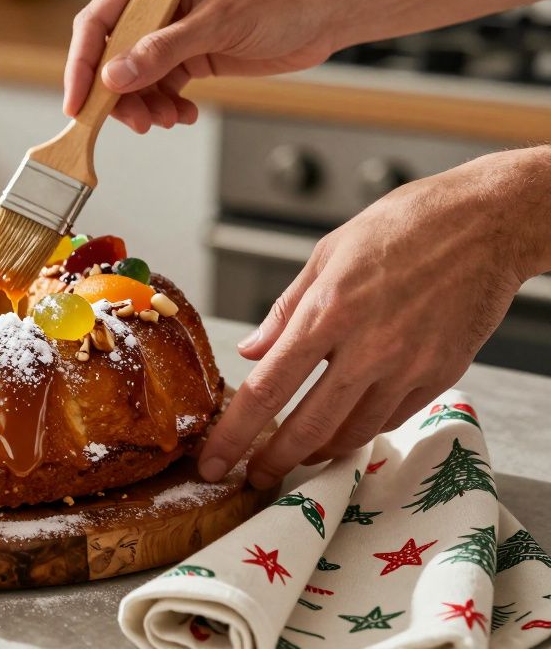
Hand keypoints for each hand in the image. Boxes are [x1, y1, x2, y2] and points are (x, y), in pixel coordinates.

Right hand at [64, 0, 347, 131]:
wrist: (326, 11)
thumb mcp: (218, 22)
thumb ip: (163, 50)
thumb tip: (115, 76)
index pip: (99, 21)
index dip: (83, 64)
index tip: (78, 101)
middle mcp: (156, 2)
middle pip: (111, 55)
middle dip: (118, 94)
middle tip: (134, 122)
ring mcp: (170, 30)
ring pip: (134, 78)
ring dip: (144, 105)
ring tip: (166, 119)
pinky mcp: (188, 54)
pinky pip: (160, 87)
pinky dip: (165, 106)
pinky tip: (182, 114)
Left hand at [198, 148, 550, 488]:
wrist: (487, 223)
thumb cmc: (405, 225)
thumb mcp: (327, 253)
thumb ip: (285, 309)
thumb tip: (252, 351)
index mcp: (328, 311)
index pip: (267, 389)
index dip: (235, 434)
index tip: (214, 460)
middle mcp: (367, 346)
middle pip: (307, 427)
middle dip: (272, 462)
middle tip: (252, 478)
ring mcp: (408, 366)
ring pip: (352, 433)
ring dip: (317, 453)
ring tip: (295, 455)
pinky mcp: (440, 376)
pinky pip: (390, 420)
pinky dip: (360, 430)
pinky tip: (343, 427)